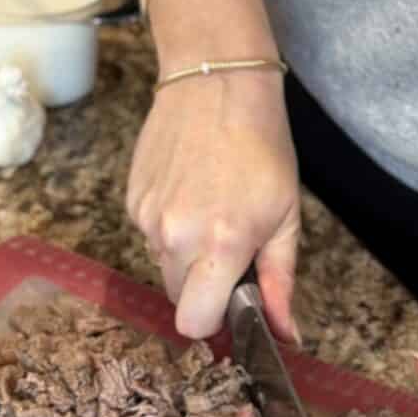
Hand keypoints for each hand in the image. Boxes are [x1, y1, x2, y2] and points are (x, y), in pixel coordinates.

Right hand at [127, 72, 300, 340]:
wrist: (216, 82)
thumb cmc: (262, 148)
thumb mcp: (285, 218)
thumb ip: (280, 282)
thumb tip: (285, 334)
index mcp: (221, 246)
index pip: (195, 322)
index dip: (213, 319)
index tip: (230, 299)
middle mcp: (176, 239)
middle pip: (179, 299)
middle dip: (202, 287)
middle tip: (227, 249)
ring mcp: (148, 220)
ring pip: (164, 267)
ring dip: (185, 256)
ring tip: (209, 211)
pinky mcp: (132, 202)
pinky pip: (150, 238)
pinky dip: (169, 227)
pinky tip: (189, 193)